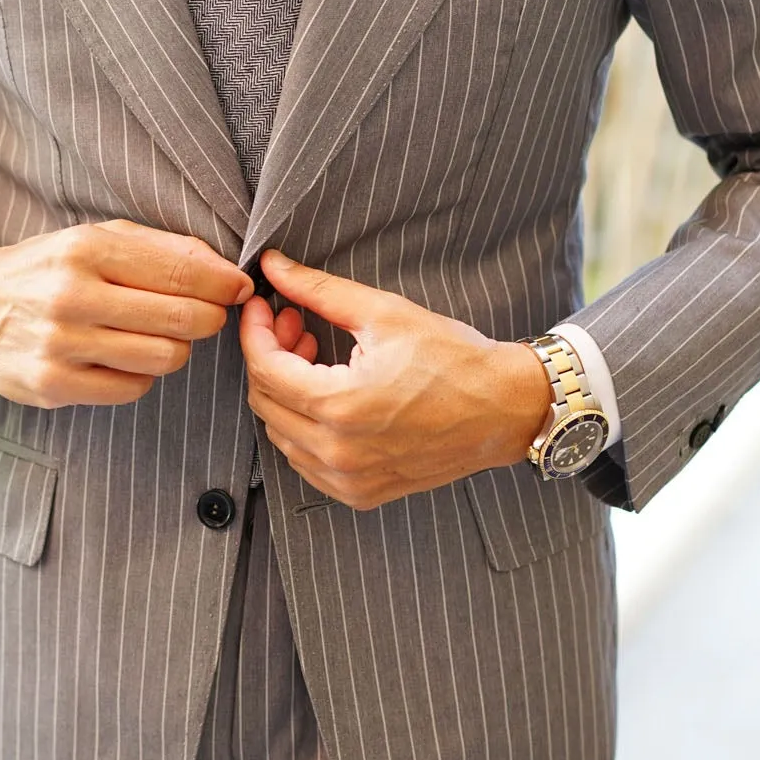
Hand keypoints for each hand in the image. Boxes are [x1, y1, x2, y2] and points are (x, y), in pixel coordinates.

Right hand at [0, 220, 254, 408]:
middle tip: (206, 315)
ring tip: (160, 335)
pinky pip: (133, 389)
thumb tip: (228, 274)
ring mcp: (59, 345)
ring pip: (164, 358)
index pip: (180, 272)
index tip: (239, 289)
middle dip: (208, 318)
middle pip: (181, 319)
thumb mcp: (97, 239)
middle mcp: (70, 296)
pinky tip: (123, 358)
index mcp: (85, 250)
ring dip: (176, 349)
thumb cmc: (49, 268)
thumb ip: (164, 250)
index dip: (223, 285)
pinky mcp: (52, 385)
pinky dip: (141, 375)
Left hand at [239, 248, 552, 508]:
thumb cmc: (454, 360)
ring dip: (286, 393)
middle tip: (296, 325)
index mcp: (339, 405)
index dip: (256, 331)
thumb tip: (273, 267)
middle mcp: (337, 451)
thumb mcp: (384, 313)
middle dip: (270, 357)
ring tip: (316, 357)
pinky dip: (304, 427)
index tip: (264, 307)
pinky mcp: (360, 493)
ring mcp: (348, 479)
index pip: (264, 368)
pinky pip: (306, 461)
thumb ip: (319, 291)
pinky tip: (329, 396)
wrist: (504, 410)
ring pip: (281, 434)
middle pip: (266, 401)